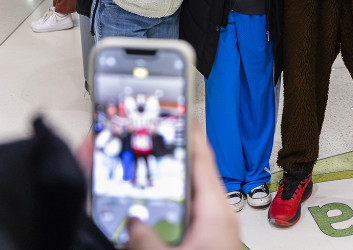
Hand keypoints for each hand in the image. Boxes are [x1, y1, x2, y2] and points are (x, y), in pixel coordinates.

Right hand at [126, 127, 238, 249]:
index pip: (202, 160)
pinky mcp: (212, 235)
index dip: (191, 134)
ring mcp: (218, 225)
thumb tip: (131, 222)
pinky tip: (162, 204)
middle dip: (176, 156)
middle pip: (197, 173)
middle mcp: (221, 214)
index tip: (181, 114)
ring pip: (194, 192)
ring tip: (153, 167)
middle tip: (156, 138)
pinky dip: (177, 200)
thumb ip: (146, 239)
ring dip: (175, 180)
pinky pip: (193, 209)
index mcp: (216, 212)